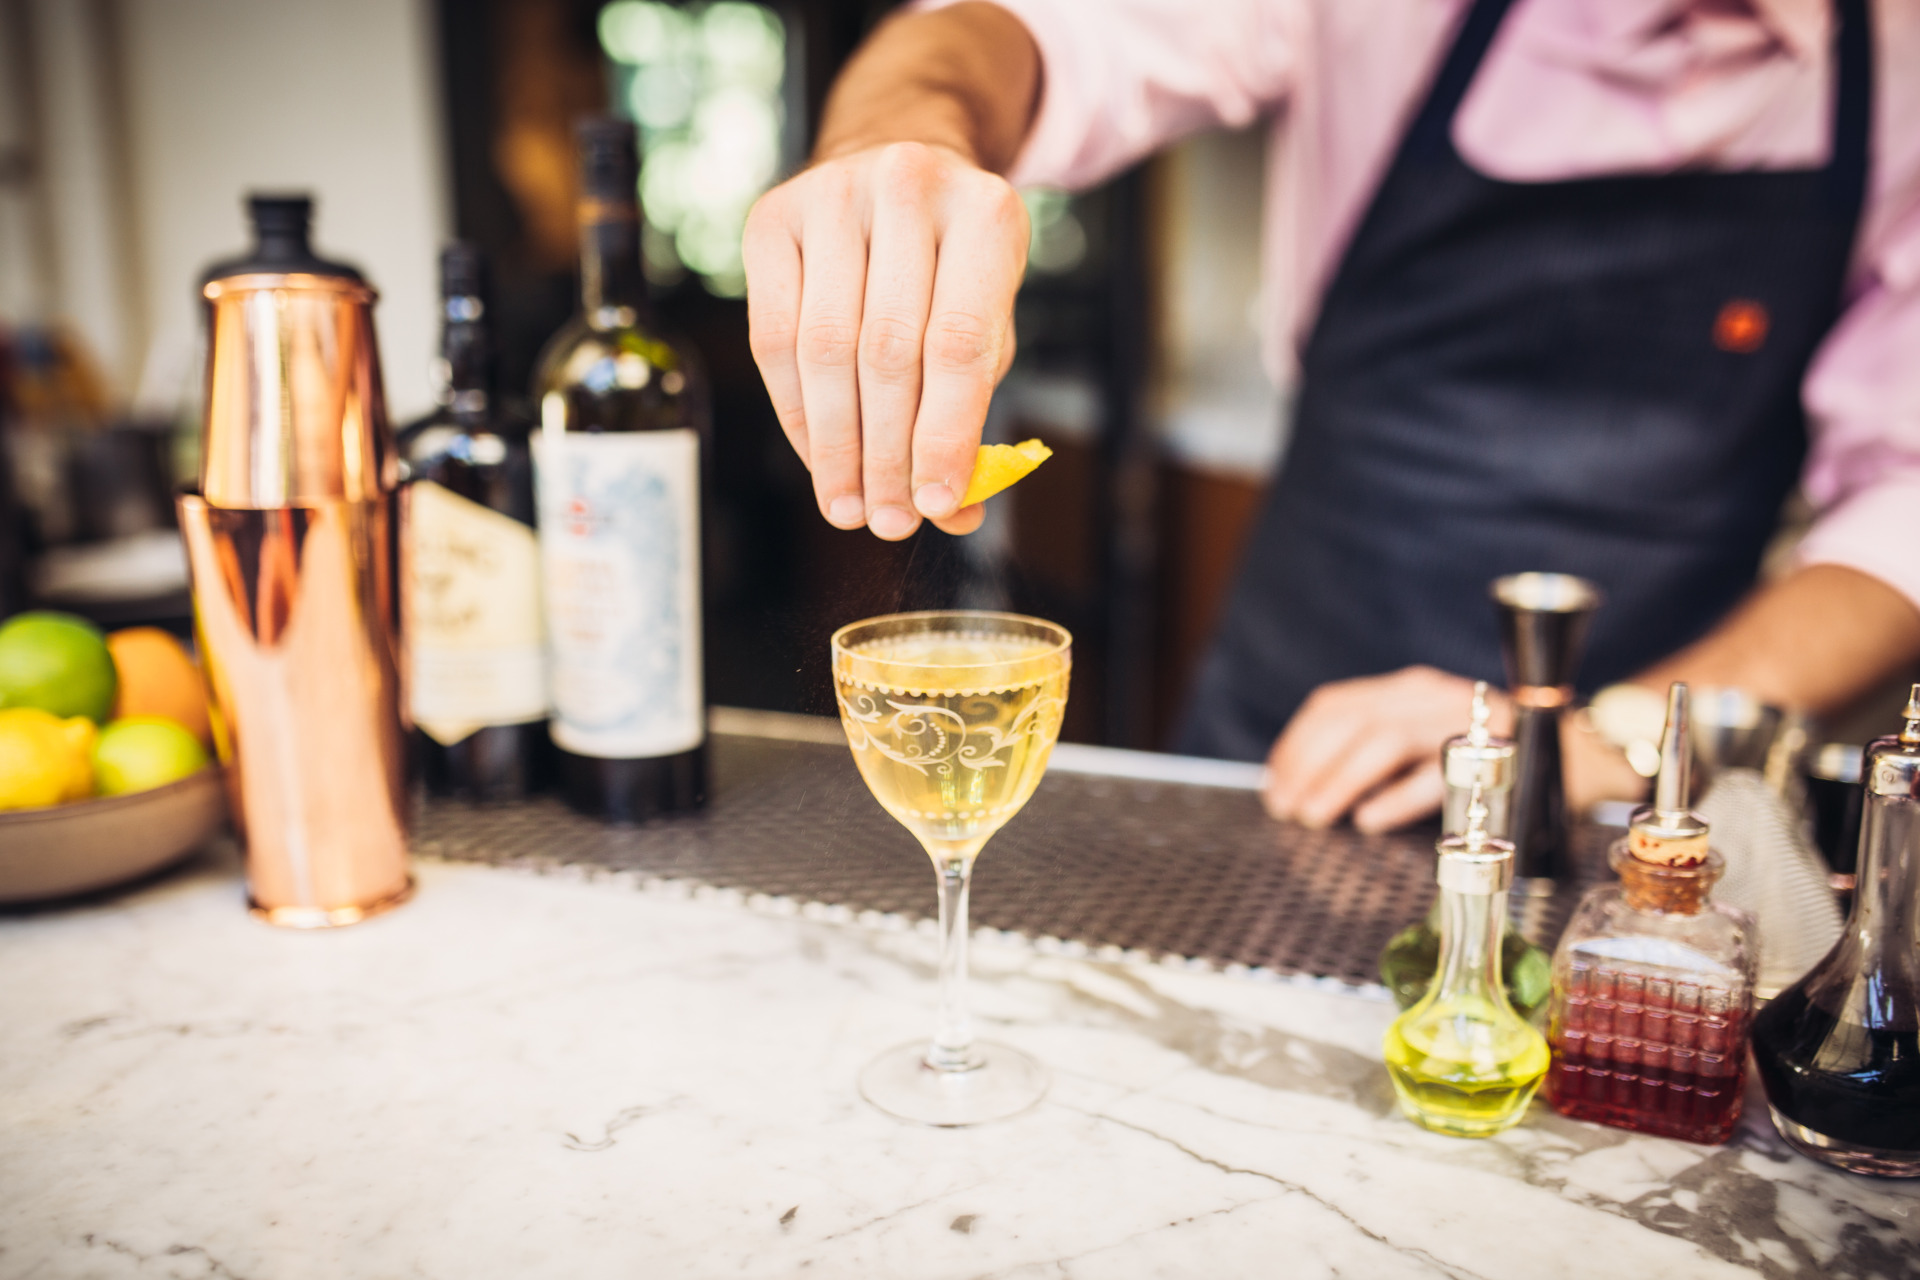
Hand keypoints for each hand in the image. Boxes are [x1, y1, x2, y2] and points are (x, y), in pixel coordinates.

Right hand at [743, 141, 1029, 540]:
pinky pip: (772, 336)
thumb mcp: (987, 326)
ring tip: (850, 505)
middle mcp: (908, 187)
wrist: (896, 176)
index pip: (958, 343)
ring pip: (824, 348)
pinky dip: (796, 410)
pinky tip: (816, 456)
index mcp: (985, 213)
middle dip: (886, 452)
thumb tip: (954, 510)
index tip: (935, 505)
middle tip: (888, 521)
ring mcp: (832, 194)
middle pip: (887, 350)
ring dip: (836, 444)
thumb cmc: (950, 270)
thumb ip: (973, 411)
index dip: (944, 434)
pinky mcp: (772, 217)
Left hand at [1264, 667, 1497, 832]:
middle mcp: (1431, 696)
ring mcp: (1464, 723)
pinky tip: (1367, 820)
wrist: (1574, 758)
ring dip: (1340, 780)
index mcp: (1407, 690)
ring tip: (1313, 816)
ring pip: (1386, 740)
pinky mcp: (1496, 759)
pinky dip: (1395, 798)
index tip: (1274, 784)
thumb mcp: (1422, 741)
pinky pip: (1436, 776)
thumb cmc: (1483, 760)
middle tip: (1285, 808)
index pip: (1335, 704)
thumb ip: (1371, 752)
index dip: (1296, 744)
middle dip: (1308, 764)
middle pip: (1353, 720)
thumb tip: (1304, 787)